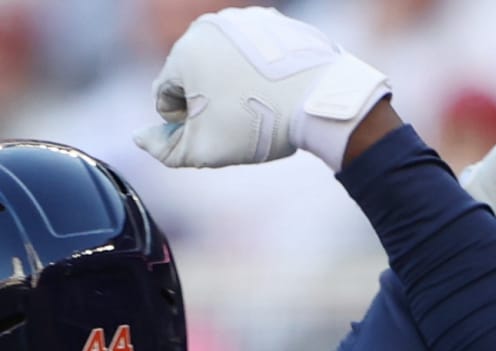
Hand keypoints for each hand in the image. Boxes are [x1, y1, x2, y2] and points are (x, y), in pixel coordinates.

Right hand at [133, 5, 389, 170]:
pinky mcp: (274, 23)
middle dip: (209, 100)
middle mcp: (208, 26)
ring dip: (235, 83)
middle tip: (239, 122)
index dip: (183, 122)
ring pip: (228, 60)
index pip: (166, 93)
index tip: (211, 132)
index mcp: (184, 52)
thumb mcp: (206, 151)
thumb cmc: (258, 125)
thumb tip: (141, 139)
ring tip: (260, 105)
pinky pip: (258, 52)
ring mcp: (243, 20)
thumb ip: (167, 150)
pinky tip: (277, 91)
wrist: (319, 99)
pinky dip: (262, 71)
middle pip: (196, 72)